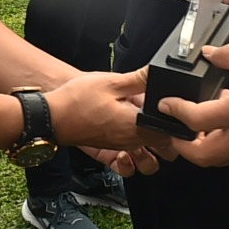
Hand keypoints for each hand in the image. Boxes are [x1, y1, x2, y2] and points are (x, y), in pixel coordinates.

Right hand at [46, 68, 174, 173]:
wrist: (51, 116)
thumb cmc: (76, 101)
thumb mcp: (111, 83)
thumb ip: (139, 79)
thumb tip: (158, 72)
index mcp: (134, 126)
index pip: (170, 133)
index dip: (177, 123)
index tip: (177, 111)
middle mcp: (130, 141)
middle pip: (164, 148)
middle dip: (171, 136)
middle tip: (169, 117)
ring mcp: (120, 146)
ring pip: (149, 154)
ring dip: (156, 145)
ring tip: (155, 126)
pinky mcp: (110, 148)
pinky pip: (131, 156)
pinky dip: (137, 150)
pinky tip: (134, 133)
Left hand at [160, 43, 228, 166]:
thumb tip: (210, 53)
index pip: (196, 119)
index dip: (175, 112)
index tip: (166, 105)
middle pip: (203, 156)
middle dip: (184, 147)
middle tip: (177, 131)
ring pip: (222, 158)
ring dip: (206, 146)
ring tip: (203, 124)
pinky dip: (228, 143)